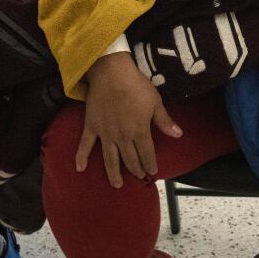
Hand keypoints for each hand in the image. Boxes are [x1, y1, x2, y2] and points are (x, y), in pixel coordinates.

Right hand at [75, 52, 182, 187]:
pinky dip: (81, 157)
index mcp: (140, 132)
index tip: (153, 172)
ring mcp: (105, 134)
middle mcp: (122, 137)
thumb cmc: (136, 85)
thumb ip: (165, 121)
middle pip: (130, 159)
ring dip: (114, 173)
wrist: (111, 73)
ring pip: (110, 159)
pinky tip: (80, 169)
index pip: (147, 154)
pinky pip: (85, 145)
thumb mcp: (155, 102)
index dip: (150, 164)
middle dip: (136, 170)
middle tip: (138, 176)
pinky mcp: (91, 127)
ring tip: (117, 184)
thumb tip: (179, 135)